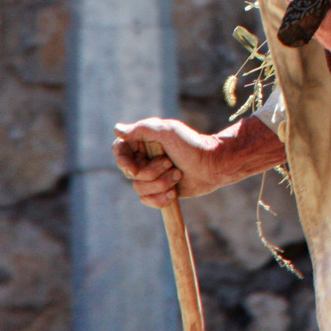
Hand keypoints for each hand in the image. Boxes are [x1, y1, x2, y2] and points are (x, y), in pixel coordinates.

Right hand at [112, 116, 286, 209]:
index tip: (134, 168)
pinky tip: (174, 193)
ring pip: (139, 188)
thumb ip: (142, 129)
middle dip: (151, 172)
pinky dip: (160, 198)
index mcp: (144, 141)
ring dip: (160, 184)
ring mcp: (152, 175)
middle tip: (171, 163)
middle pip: (129, 173)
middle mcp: (145, 158)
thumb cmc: (192, 145)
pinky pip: (147, 200)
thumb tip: (117, 129)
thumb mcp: (168, 132)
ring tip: (178, 175)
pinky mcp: (160, 190)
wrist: (214, 166)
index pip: (119, 150)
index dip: (123, 161)